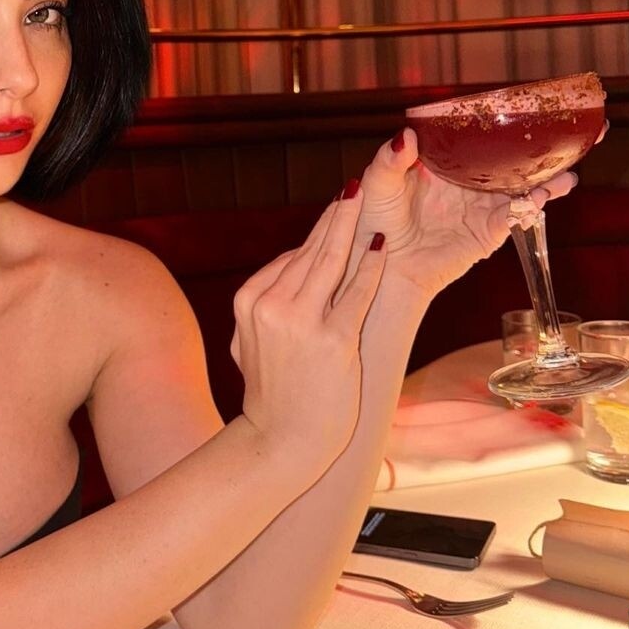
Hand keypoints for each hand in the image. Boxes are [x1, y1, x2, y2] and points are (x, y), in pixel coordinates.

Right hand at [230, 190, 385, 472]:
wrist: (282, 441)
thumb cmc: (273, 393)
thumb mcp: (250, 341)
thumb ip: (265, 305)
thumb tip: (289, 269)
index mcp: (249, 301)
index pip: (290, 257)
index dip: (317, 233)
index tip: (336, 209)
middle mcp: (270, 305)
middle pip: (310, 250)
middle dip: (335, 216)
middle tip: (353, 187)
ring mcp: (301, 322)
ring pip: (330, 261)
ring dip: (350, 226)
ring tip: (365, 200)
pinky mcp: (333, 340)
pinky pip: (356, 292)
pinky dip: (370, 266)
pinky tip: (380, 246)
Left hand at [353, 127, 580, 299]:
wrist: (382, 266)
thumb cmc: (375, 222)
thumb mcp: (377, 182)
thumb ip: (389, 159)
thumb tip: (406, 135)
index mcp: (447, 162)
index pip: (483, 138)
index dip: (509, 124)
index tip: (535, 109)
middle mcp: (469, 182)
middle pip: (514, 162)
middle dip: (546, 150)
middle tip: (577, 135)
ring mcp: (481, 207)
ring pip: (523, 189)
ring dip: (548, 182)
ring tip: (568, 174)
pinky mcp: (485, 233)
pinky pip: (512, 218)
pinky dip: (527, 208)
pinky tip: (539, 197)